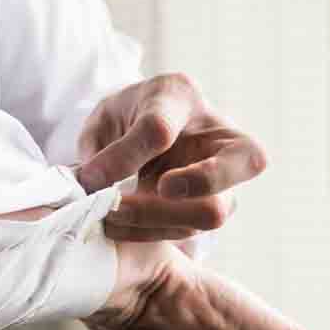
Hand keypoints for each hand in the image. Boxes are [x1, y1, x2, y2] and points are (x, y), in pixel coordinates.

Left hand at [74, 74, 268, 242]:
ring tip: (111, 214)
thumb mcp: (107, 116)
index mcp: (180, 97)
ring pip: (211, 211)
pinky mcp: (212, 209)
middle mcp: (218, 135)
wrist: (142, 132)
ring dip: (154, 220)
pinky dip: (146, 233)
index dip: (129, 156)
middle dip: (183, 189)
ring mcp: (224, 178)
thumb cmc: (129, 117)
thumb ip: (105, 147)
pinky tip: (116, 224)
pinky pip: (186, 231)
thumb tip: (95, 185)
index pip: (160, 127)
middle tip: (128, 200)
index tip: (94, 178)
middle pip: (235, 167)